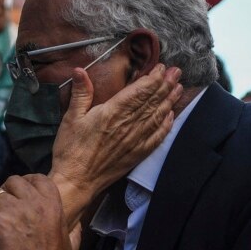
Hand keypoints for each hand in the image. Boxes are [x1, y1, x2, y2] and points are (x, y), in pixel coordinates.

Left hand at [0, 175, 71, 249]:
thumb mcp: (71, 245)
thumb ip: (73, 230)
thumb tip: (76, 224)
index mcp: (52, 205)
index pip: (35, 179)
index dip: (23, 184)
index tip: (16, 196)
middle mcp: (33, 204)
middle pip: (11, 182)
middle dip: (4, 193)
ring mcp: (13, 213)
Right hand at [49, 64, 182, 224]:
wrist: (77, 181)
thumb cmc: (71, 149)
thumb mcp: (71, 118)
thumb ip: (80, 93)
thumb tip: (79, 69)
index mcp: (112, 113)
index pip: (139, 92)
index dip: (153, 79)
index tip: (162, 68)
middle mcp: (128, 125)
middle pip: (152, 102)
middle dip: (166, 85)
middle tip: (177, 72)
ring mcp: (135, 141)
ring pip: (157, 117)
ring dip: (169, 101)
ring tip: (179, 88)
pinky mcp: (137, 154)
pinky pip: (156, 138)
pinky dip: (166, 126)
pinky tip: (171, 117)